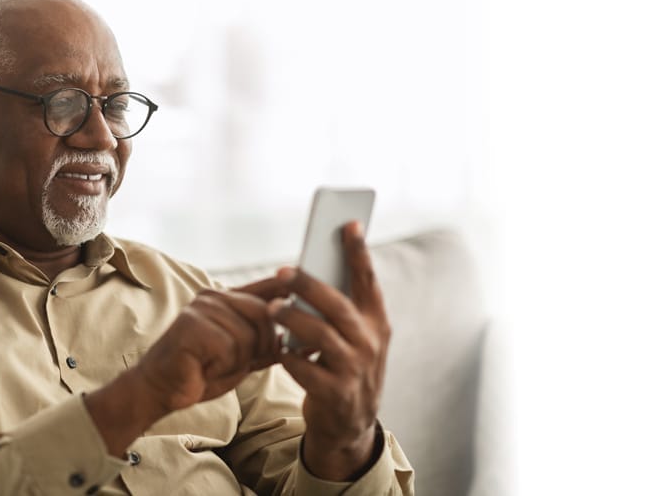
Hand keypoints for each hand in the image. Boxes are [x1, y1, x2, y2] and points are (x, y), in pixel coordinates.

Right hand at [83, 277, 288, 456]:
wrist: (161, 389)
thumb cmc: (201, 372)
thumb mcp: (242, 358)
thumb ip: (268, 345)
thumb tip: (306, 343)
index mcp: (226, 299)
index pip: (266, 287)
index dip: (287, 290)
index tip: (306, 296)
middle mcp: (214, 297)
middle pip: (265, 314)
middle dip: (261, 346)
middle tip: (237, 363)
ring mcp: (202, 308)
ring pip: (248, 335)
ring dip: (238, 361)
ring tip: (214, 365)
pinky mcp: (192, 325)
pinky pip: (229, 347)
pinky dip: (222, 366)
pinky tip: (204, 368)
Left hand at [273, 221, 389, 480]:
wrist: (351, 425)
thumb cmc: (346, 368)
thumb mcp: (356, 339)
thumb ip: (342, 310)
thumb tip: (310, 272)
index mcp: (377, 323)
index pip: (368, 281)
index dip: (358, 252)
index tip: (348, 224)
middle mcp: (370, 344)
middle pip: (338, 305)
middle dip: (310, 285)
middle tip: (283, 271)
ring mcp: (354, 370)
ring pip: (320, 335)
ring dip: (292, 318)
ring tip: (272, 307)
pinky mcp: (335, 393)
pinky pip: (304, 368)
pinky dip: (288, 356)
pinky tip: (278, 349)